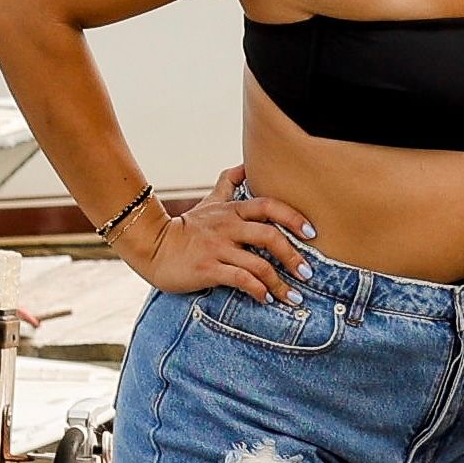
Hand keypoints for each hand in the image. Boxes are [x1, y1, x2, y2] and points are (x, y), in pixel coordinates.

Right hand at [130, 169, 313, 302]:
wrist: (151, 246)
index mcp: (232, 211)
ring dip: (280, 283)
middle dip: (294, 256)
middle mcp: (227, 227)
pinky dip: (258, 291)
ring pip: (258, 264)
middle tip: (308, 273)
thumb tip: (245, 164)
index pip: (270, 206)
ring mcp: (217, 248)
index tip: (312, 233)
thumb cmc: (186, 227)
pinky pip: (240, 280)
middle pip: (270, 236)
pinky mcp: (208, 269)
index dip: (293, 217)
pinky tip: (265, 299)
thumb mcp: (209, 202)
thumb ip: (228, 183)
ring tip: (294, 297)